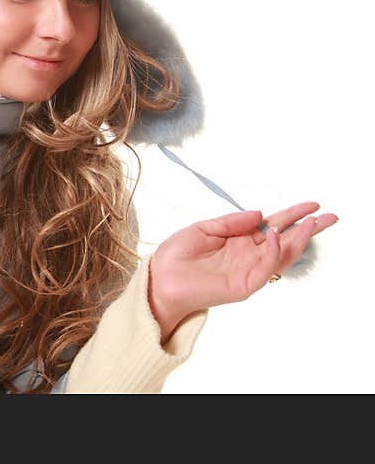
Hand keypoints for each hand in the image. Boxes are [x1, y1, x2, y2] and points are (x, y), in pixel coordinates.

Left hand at [148, 203, 338, 340]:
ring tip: (312, 223)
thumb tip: (260, 213)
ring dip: (298, 239)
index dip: (292, 216)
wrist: (160, 279)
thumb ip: (232, 222)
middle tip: (329, 216)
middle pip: (285, 241)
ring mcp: (248, 271)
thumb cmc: (176, 257)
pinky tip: (277, 236)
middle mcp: (247, 256)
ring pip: (281, 255)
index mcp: (239, 242)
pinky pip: (265, 268)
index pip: (272, 226)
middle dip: (308, 229)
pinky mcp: (243, 285)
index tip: (311, 205)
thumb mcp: (203, 229)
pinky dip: (273, 252)